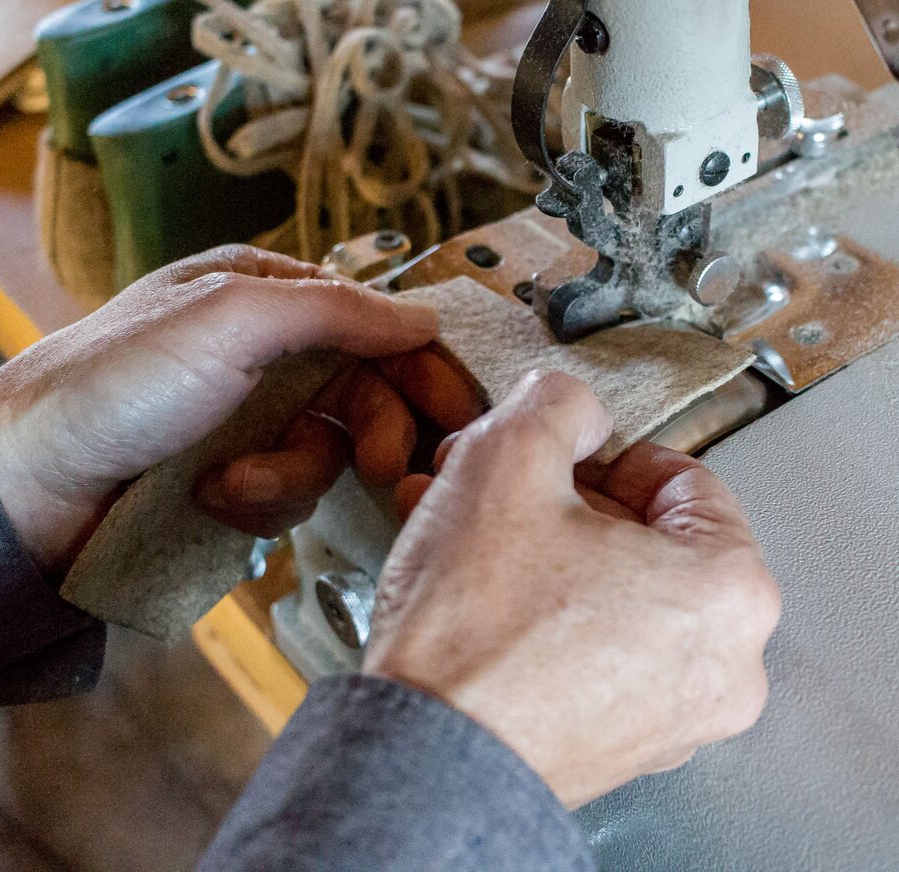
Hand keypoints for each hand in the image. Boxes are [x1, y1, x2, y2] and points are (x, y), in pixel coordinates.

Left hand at [0, 246, 479, 577]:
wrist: (30, 481)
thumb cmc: (115, 380)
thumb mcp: (230, 320)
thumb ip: (335, 311)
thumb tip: (424, 317)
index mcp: (266, 294)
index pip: (374, 323)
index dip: (423, 365)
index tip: (462, 410)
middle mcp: (267, 351)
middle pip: (367, 389)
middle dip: (375, 431)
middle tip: (387, 468)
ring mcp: (254, 416)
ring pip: (331, 450)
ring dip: (294, 474)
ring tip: (240, 482)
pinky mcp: (240, 473)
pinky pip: (292, 491)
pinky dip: (262, 500)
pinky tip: (217, 498)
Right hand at [365, 370, 780, 809]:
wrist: (425, 753)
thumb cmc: (476, 624)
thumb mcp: (507, 458)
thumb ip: (557, 402)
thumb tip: (575, 408)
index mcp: (729, 589)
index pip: (678, 478)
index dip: (598, 454)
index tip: (547, 462)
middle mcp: (722, 664)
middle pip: (639, 536)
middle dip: (554, 501)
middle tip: (491, 491)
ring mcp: (673, 714)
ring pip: (608, 590)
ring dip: (535, 549)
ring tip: (464, 535)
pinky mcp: (621, 745)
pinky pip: (591, 648)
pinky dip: (540, 610)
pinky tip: (474, 591)